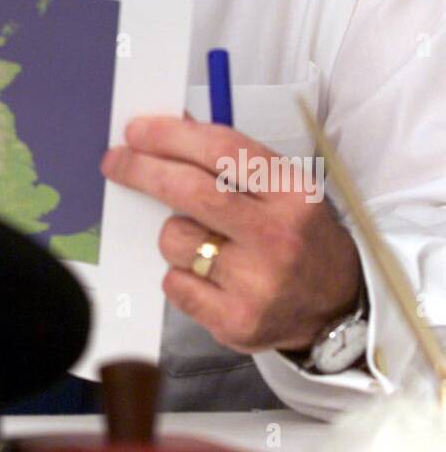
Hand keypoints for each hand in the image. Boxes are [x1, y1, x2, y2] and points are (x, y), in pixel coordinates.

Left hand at [99, 116, 361, 354]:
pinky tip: (207, 275)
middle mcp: (277, 237)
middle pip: (190, 191)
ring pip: (173, 239)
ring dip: (171, 232)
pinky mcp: (236, 322)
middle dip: (142, 170)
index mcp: (292, 192)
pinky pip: (174, 283)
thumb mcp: (281, 186)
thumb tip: (167, 129)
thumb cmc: (297, 235)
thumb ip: (230, 160)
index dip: (171, 135)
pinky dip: (179, 273)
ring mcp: (257, 284)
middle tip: (115, 161)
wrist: (335, 306)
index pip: (222, 151)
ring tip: (201, 240)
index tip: (136, 131)